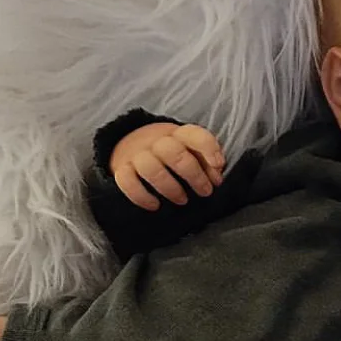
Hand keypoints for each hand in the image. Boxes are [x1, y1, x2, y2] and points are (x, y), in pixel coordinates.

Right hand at [109, 122, 225, 210]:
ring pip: (150, 167)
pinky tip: (154, 205)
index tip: (218, 165)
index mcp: (178, 134)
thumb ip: (206, 162)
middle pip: (173, 152)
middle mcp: (157, 142)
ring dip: (169, 187)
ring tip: (182, 200)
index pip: (193, 134)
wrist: (130, 144)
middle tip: (205, 192)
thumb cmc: (170, 154)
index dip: (208, 148)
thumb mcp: (190, 152)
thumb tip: (216, 177)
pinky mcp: (122, 169)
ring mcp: (137, 154)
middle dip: (193, 174)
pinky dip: (141, 196)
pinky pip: (127, 181)